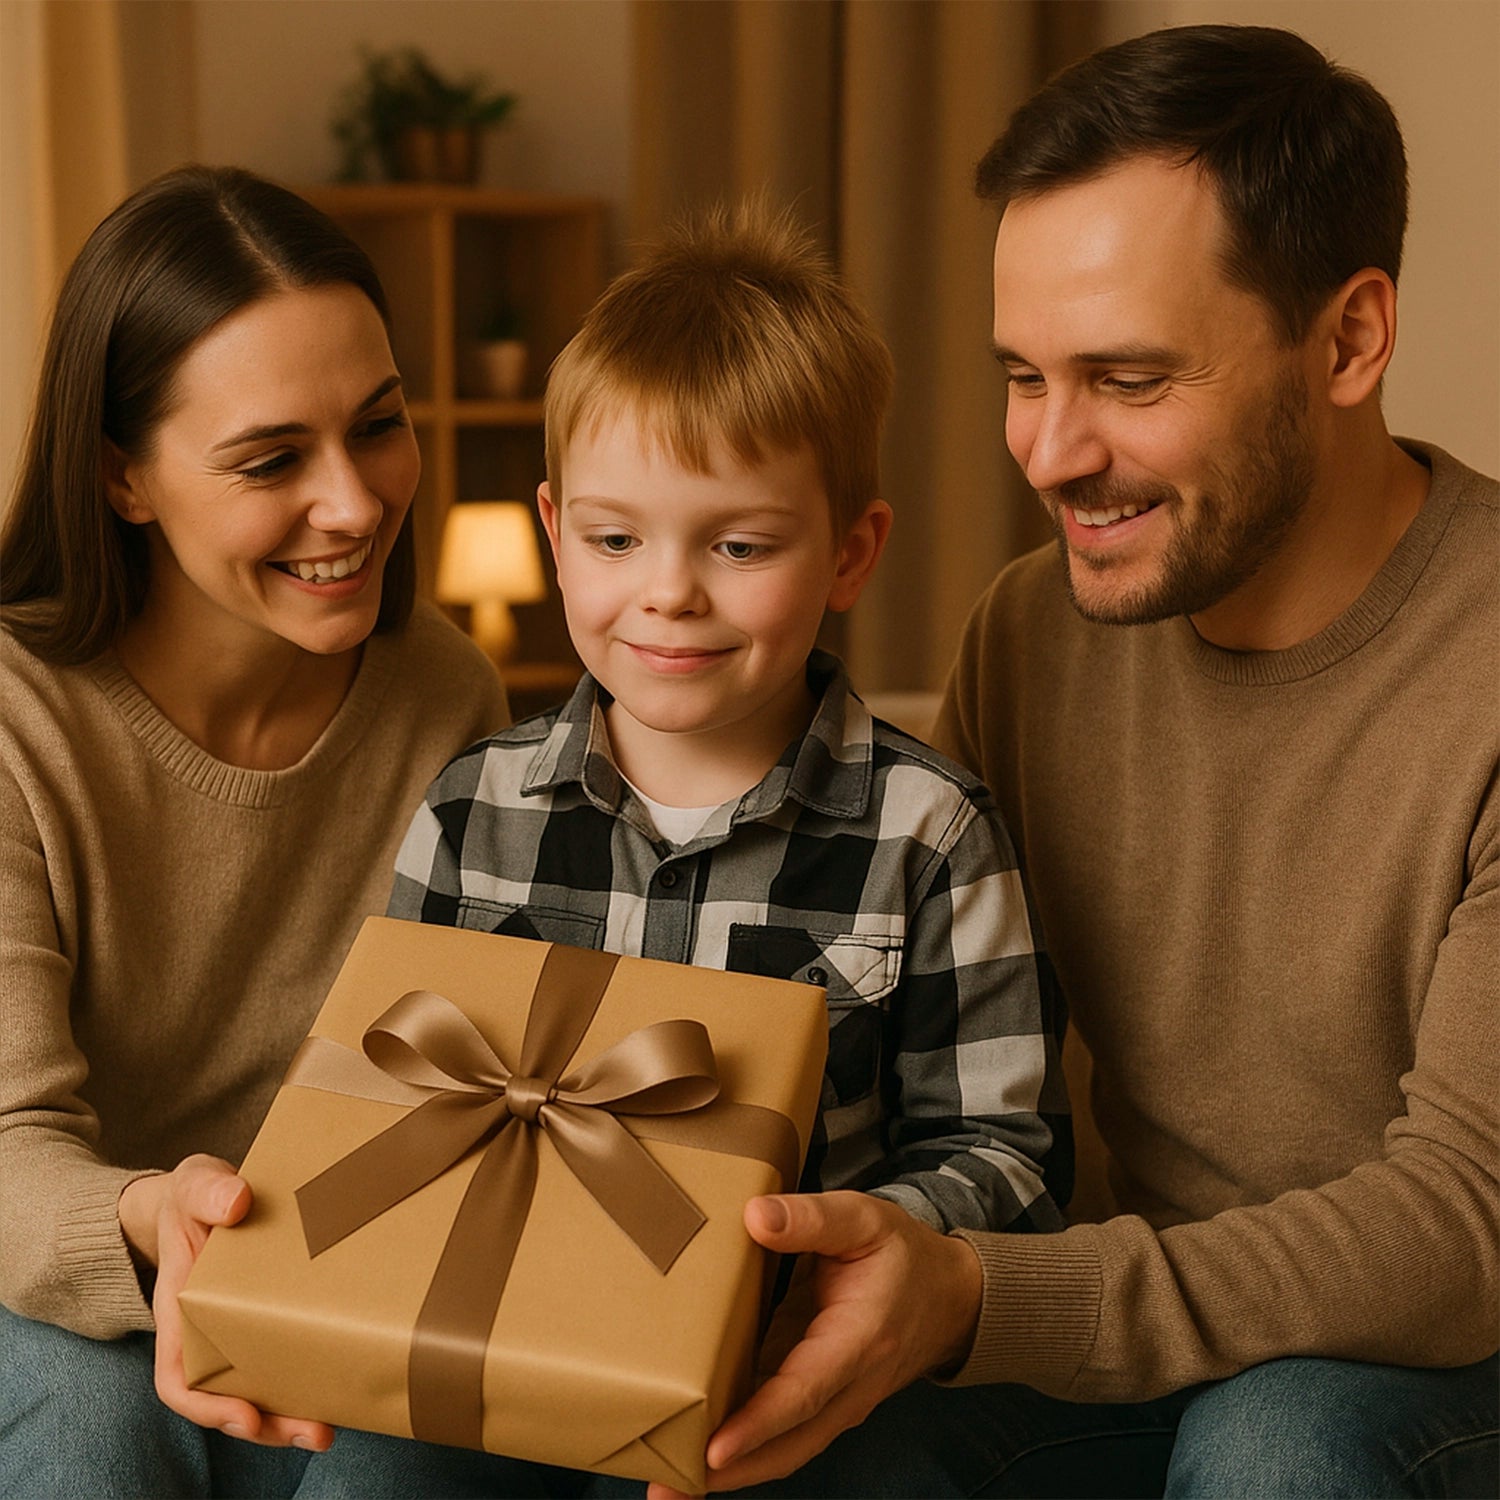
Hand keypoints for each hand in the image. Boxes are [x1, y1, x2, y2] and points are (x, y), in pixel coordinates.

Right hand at [119, 1155, 334, 1450]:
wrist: (211, 1193)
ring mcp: (242, 1329)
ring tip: (329, 1427)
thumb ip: (207, 1190)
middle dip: (267, 1425)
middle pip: (228, 1398)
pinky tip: (341, 1385)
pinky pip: (287, 1356)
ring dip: (291, 1414)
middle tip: (314, 1433)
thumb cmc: (197, 1195)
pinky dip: (308, 1377)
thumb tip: (237, 1202)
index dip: (208, 1406)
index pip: (178, 1377)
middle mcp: (209, 1331)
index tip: (245, 1416)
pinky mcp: (276, 1315)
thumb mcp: (195, 1183)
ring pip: (260, 1388)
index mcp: (180, 1310)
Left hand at [645, 1191, 982, 1498]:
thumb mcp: (864, 1220)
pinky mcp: (816, 1401)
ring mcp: (834, 1403)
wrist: (946, 1298)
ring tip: (665, 1484)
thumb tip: (755, 1218)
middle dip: (729, 1471)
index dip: (759, 1423)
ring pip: (781, 1450)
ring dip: (727, 1472)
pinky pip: (778, 1434)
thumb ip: (811, 1217)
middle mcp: (849, 1387)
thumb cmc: (902, 1257)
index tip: (715, 1448)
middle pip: (787, 1444)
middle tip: (666, 1486)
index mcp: (860, 1341)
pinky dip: (739, 1450)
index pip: (805, 1392)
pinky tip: (692, 1452)